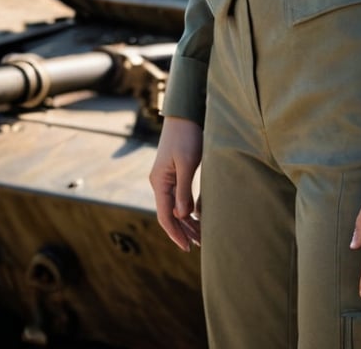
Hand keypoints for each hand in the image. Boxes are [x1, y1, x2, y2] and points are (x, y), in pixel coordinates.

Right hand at [149, 115, 203, 251]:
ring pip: (174, 207)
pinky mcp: (174, 173)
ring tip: (201, 236)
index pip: (165, 216)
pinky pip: (179, 197)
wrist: (185, 114)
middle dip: (184, 231)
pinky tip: (198, 216)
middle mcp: (159, 183)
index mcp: (159, 182)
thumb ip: (183, 189)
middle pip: (170, 214)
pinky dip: (188, 209)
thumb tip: (182, 215)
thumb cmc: (187, 136)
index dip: (176, 233)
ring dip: (187, 222)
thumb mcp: (187, 162)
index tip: (187, 247)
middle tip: (200, 245)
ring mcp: (166, 178)